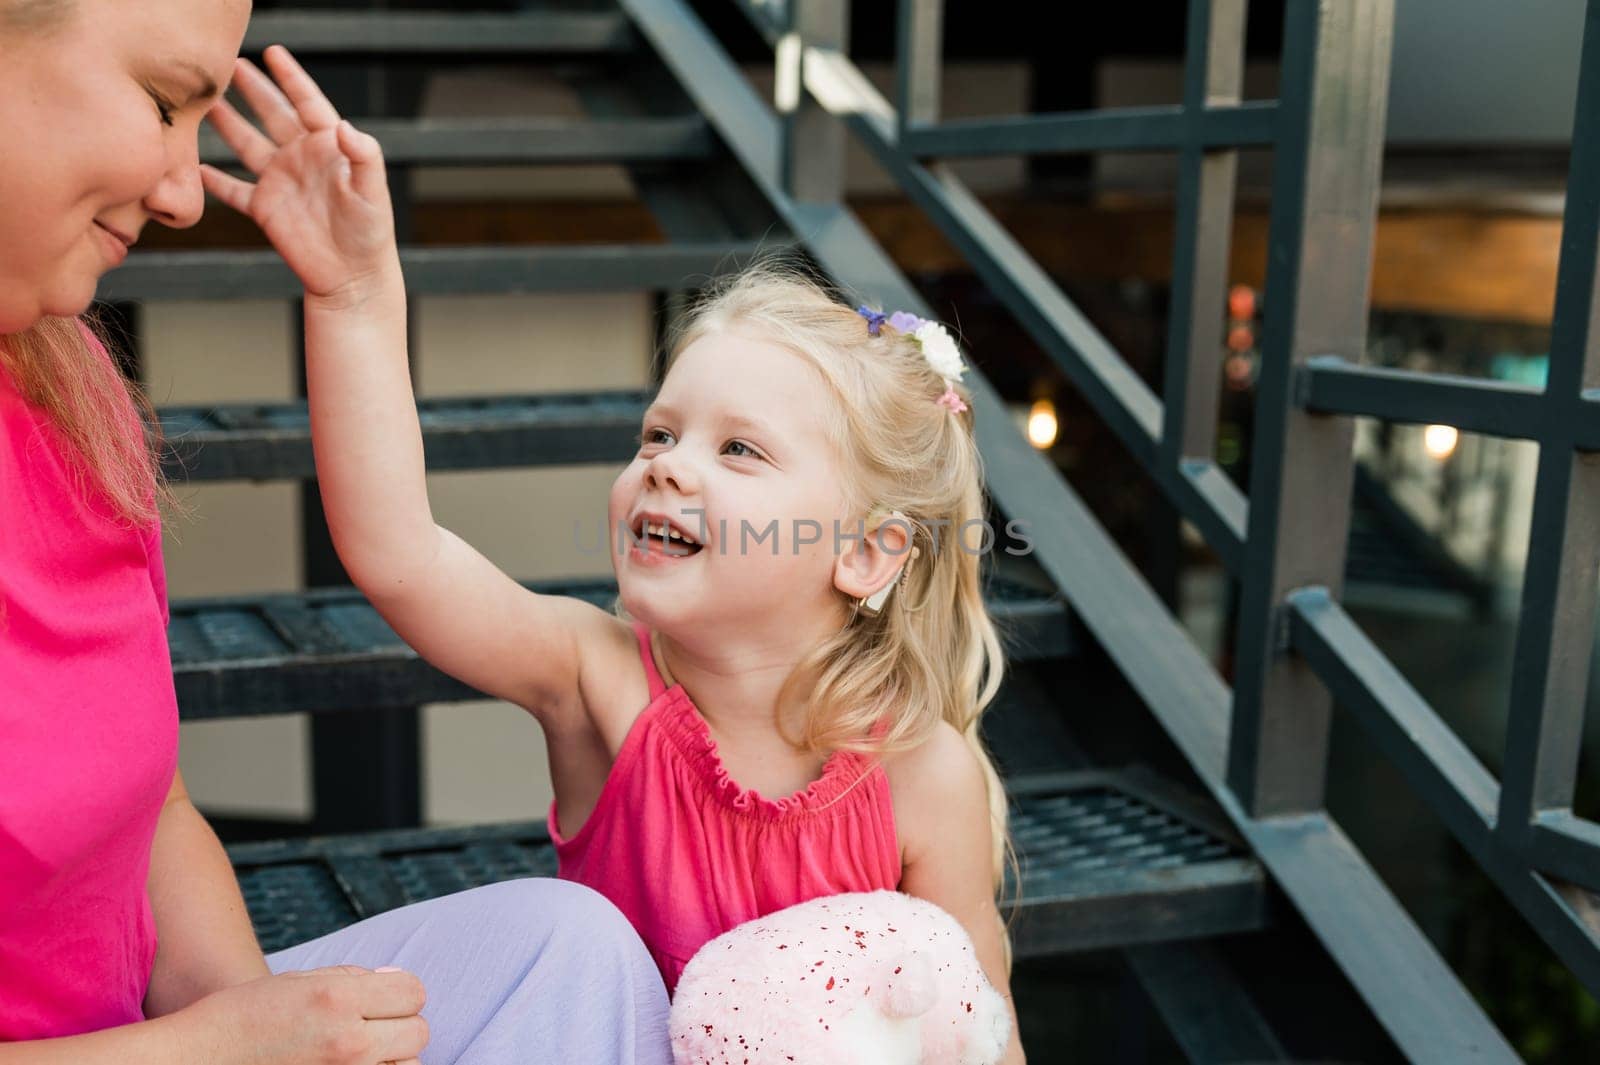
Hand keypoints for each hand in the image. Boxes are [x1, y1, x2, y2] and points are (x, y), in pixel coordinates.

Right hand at [175, 965, 427, 1064]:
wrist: (195, 1062)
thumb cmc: (242, 1017)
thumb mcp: (297, 981)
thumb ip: (353, 978)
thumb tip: (394, 980)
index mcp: (336, 1000)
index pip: (413, 992)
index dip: (401, 992)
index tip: (383, 997)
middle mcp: (345, 1042)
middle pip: (418, 1032)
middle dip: (400, 1025)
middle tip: (371, 1026)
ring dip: (393, 1058)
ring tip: (357, 1053)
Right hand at [201, 46, 397, 305]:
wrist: (352, 277)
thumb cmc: (370, 234)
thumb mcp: (372, 192)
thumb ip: (363, 157)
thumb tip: (344, 126)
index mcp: (328, 148)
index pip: (309, 103)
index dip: (292, 77)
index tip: (274, 53)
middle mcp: (301, 158)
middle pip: (272, 114)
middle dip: (253, 88)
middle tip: (229, 63)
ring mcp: (281, 181)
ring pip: (246, 143)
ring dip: (227, 122)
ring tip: (204, 100)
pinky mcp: (264, 208)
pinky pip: (232, 189)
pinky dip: (211, 178)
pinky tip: (191, 163)